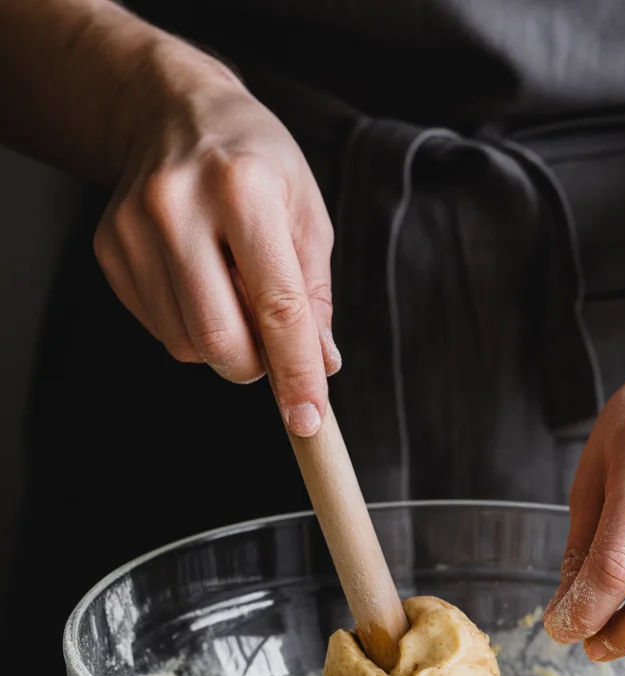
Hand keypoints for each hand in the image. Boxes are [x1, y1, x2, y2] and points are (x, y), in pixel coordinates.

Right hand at [93, 51, 338, 435]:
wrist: (174, 113)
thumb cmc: (256, 164)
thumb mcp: (305, 212)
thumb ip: (314, 294)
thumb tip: (321, 365)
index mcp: (243, 191)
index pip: (277, 308)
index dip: (297, 373)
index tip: (309, 420)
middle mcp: (179, 209)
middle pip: (221, 340)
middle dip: (256, 368)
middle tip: (272, 347)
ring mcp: (135, 230)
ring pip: (188, 345)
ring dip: (224, 347)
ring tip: (236, 296)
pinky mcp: (110, 249)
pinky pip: (160, 330)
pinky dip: (192, 329)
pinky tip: (202, 285)